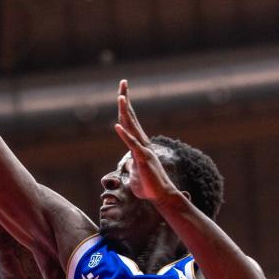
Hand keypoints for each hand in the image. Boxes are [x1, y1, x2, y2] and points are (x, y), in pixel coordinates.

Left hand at [113, 80, 179, 204]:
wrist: (162, 196)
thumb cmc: (149, 186)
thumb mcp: (136, 173)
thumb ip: (131, 165)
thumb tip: (128, 164)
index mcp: (139, 145)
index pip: (131, 122)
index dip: (126, 107)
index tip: (123, 92)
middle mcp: (142, 143)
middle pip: (132, 117)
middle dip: (126, 99)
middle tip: (123, 82)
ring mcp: (143, 150)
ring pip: (132, 127)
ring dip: (126, 112)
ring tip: (121, 97)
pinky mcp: (142, 159)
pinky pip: (132, 145)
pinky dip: (125, 135)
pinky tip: (117, 126)